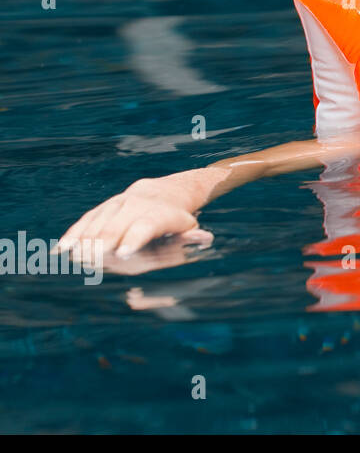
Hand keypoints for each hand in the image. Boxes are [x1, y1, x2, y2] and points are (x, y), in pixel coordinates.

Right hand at [56, 167, 225, 258]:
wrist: (164, 191)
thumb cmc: (177, 219)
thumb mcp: (189, 227)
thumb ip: (192, 236)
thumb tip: (204, 238)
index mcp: (158, 214)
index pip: (145, 226)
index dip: (134, 238)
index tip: (124, 253)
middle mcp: (136, 206)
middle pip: (117, 226)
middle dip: (105, 243)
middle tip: (93, 260)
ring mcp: (117, 204)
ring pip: (98, 222)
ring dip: (85, 240)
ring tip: (74, 257)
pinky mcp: (103, 208)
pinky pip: (86, 220)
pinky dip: (74, 234)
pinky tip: (62, 249)